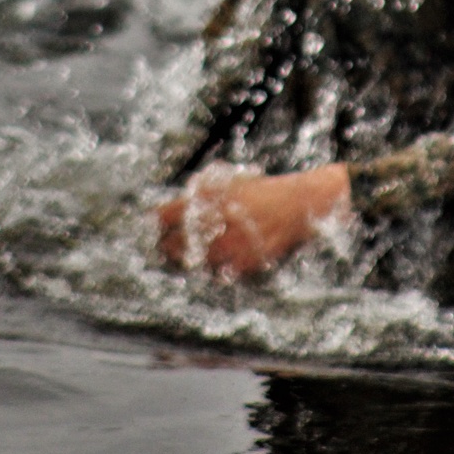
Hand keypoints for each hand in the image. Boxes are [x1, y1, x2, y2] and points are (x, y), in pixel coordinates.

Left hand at [156, 162, 350, 276]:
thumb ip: (205, 191)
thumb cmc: (266, 189)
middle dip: (167, 244)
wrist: (300, 204)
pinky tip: (213, 264)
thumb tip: (181, 202)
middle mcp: (217, 223)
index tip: (153, 225)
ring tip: (184, 259)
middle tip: (164, 246)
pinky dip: (214, 269)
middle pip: (176, 243)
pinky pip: (218, 272)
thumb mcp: (232, 181)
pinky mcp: (244, 263)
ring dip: (187, 259)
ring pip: (194, 261)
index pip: (168, 214)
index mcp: (211, 199)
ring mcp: (230, 245)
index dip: (157, 221)